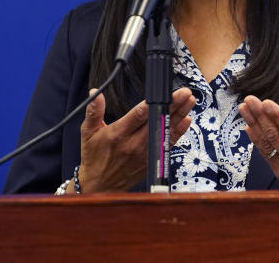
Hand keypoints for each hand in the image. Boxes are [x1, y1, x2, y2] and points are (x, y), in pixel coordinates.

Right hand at [76, 87, 195, 192]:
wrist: (100, 185)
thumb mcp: (88, 133)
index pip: (138, 116)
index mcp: (118, 134)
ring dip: (179, 116)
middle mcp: (133, 144)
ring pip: (165, 131)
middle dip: (173, 106)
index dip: (154, 104)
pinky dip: (178, 132)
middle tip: (185, 93)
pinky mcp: (151, 159)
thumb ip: (94, 112)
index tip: (166, 93)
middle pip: (157, 121)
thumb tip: (94, 92)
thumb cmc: (94, 157)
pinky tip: (186, 120)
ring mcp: (145, 152)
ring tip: (190, 102)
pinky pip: (167, 143)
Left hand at [238, 95, 278, 189]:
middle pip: (274, 135)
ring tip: (244, 109)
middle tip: (249, 99)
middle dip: (260, 115)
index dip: (277, 116)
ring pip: (266, 144)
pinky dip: (256, 140)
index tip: (265, 102)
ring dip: (254, 125)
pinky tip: (248, 127)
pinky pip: (265, 154)